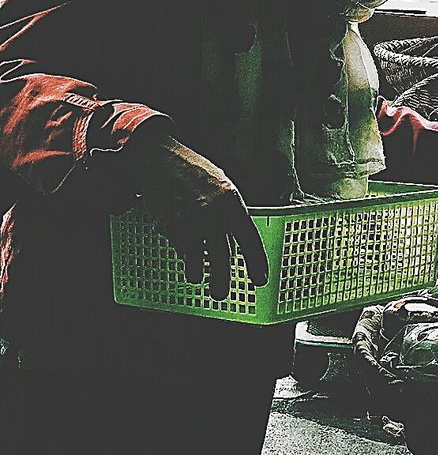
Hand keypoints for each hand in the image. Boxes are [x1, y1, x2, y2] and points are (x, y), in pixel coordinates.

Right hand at [123, 127, 269, 299]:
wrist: (160, 161)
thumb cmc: (193, 171)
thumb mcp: (222, 185)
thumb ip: (230, 212)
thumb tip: (237, 239)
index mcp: (229, 200)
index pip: (249, 238)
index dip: (256, 262)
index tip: (259, 279)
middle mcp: (210, 213)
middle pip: (221, 258)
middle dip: (221, 281)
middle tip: (221, 293)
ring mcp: (187, 222)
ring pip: (195, 262)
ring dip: (196, 272)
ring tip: (197, 274)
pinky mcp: (168, 228)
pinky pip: (179, 249)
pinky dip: (182, 250)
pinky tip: (182, 238)